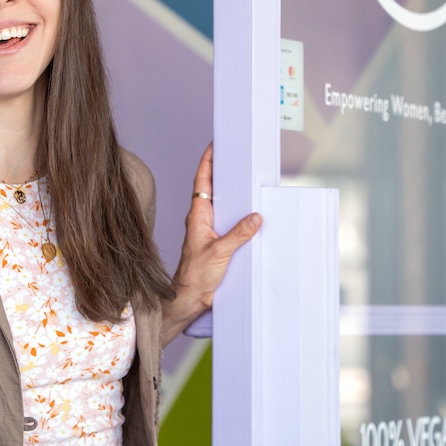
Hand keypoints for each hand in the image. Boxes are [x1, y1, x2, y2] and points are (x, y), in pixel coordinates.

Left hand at [160, 144, 260, 346]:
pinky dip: (240, 214)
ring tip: (247, 178)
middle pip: (213, 189)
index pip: (201, 181)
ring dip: (233, 193)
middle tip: (235, 155)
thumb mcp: (219, 252)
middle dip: (222, 171)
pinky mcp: (219, 243)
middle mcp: (203, 220)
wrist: (189, 299)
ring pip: (223, 205)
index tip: (214, 145)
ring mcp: (210, 231)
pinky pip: (231, 222)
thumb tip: (255, 217)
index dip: (207, 162)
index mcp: (198, 216)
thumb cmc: (194, 276)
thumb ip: (238, 234)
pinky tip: (253, 214)